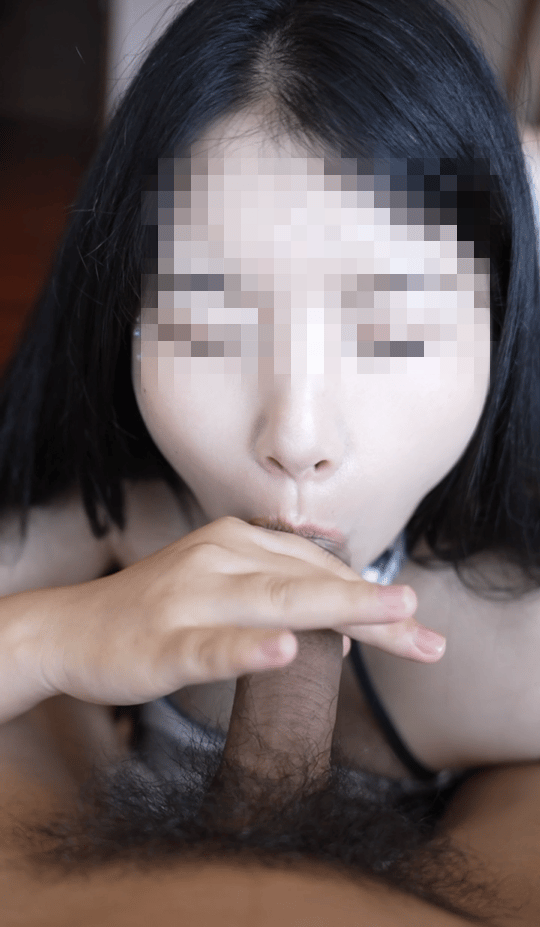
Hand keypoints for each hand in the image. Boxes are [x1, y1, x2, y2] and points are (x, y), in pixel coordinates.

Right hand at [41, 516, 444, 707]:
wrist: (72, 628)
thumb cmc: (158, 610)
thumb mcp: (220, 586)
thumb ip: (279, 592)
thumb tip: (349, 624)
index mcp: (237, 540)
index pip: (317, 568)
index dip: (370, 598)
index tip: (418, 625)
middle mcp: (218, 556)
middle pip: (309, 584)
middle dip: (373, 606)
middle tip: (424, 626)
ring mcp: (189, 597)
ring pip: (273, 603)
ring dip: (335, 610)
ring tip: (387, 616)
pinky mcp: (163, 641)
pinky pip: (212, 646)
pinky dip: (249, 649)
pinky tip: (285, 651)